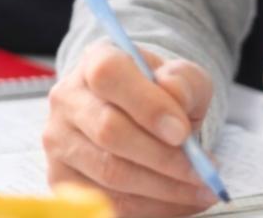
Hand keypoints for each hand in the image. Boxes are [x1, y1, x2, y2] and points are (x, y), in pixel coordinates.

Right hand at [44, 40, 218, 216]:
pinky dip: (152, 206)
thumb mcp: (181, 77)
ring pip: (110, 172)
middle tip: (202, 171)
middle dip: (163, 157)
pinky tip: (181, 201)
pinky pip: (108, 201)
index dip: (147, 106)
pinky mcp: (61, 178)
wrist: (137, 114)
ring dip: (163, 188)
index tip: (182, 132)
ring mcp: (60, 141)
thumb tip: (175, 99)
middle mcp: (68, 98)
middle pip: (109, 131)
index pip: (110, 75)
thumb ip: (184, 82)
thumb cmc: (159, 93)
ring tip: (201, 189)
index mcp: (96, 60)